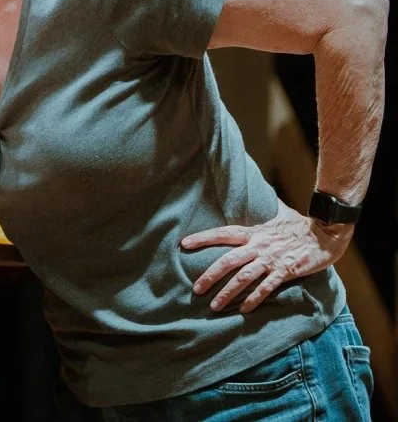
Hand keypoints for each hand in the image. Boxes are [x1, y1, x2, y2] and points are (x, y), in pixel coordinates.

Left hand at [181, 201, 349, 313]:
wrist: (326, 233)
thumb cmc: (300, 225)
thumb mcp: (277, 216)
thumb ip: (262, 215)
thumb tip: (256, 200)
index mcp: (253, 233)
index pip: (223, 233)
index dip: (203, 238)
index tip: (184, 244)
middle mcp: (258, 246)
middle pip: (228, 261)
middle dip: (210, 275)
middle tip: (196, 289)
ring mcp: (271, 260)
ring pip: (244, 277)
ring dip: (228, 292)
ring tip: (214, 305)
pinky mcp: (286, 272)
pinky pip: (266, 287)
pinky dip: (254, 299)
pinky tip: (243, 309)